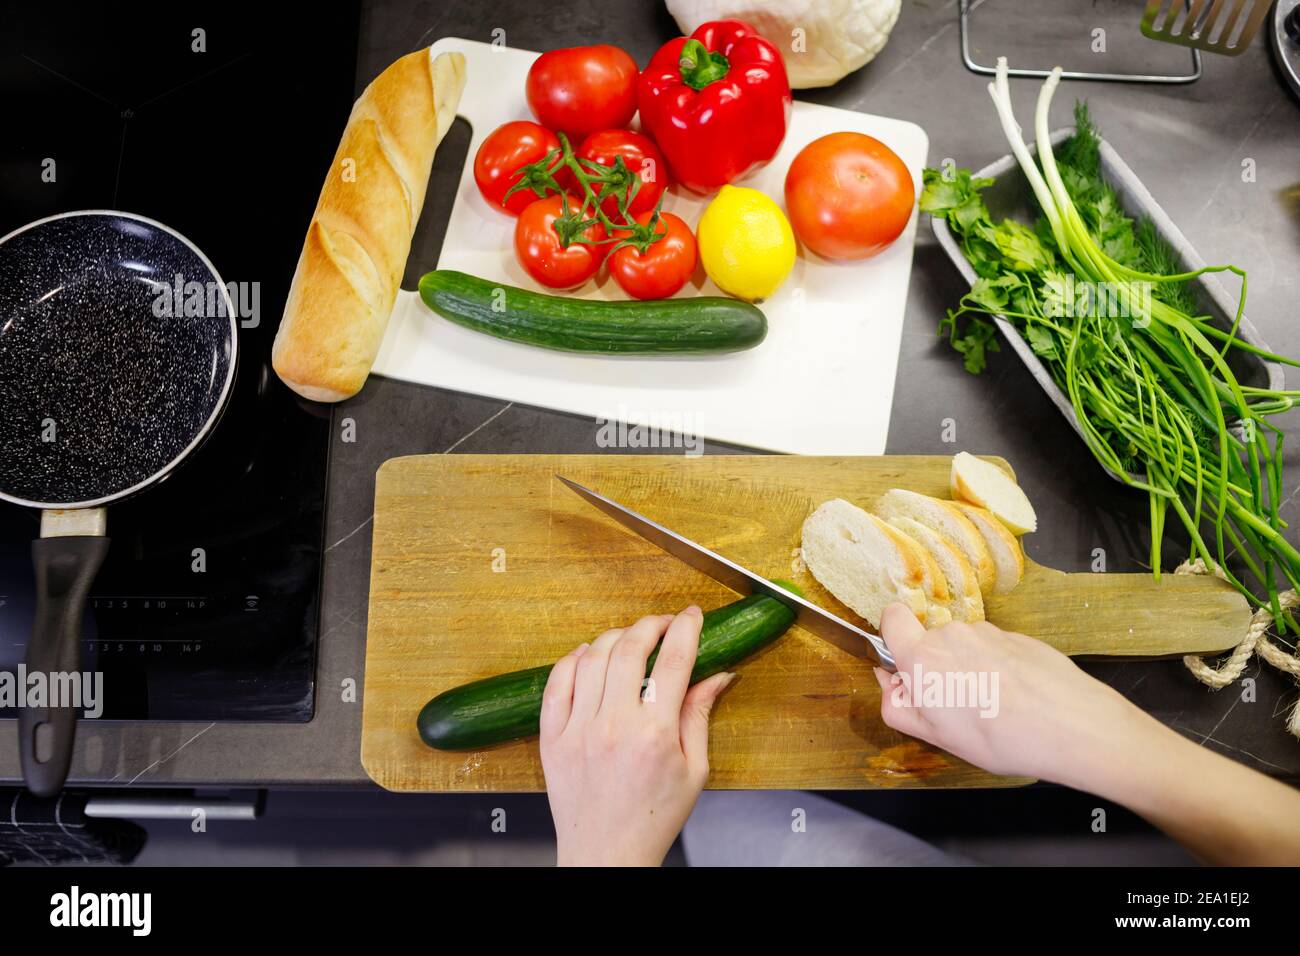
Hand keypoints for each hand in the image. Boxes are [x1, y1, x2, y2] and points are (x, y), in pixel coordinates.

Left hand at [539, 606, 735, 866]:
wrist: (607, 855)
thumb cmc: (653, 818)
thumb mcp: (694, 770)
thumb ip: (701, 716)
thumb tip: (718, 675)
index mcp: (655, 735)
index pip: (674, 662)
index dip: (686, 629)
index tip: (692, 616)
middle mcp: (614, 726)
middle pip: (630, 649)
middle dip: (650, 624)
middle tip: (663, 623)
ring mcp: (578, 729)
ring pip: (592, 658)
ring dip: (614, 637)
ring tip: (629, 639)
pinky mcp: (552, 738)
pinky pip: (556, 682)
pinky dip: (572, 660)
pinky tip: (588, 655)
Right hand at [873, 603, 1299, 864]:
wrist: (1073, 726)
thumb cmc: (1001, 736)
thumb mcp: (937, 736)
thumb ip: (899, 707)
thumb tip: (889, 683)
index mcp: (923, 656)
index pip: (892, 618)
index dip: (894, 639)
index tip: (907, 668)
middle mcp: (953, 634)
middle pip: (931, 639)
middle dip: (936, 666)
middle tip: (954, 706)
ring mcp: (990, 632)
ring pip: (964, 645)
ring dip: (968, 669)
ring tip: (992, 707)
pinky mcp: (1020, 637)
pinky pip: (995, 650)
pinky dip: (998, 670)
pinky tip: (1016, 700)